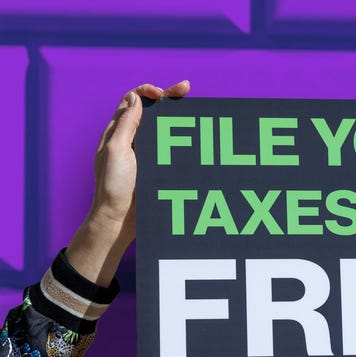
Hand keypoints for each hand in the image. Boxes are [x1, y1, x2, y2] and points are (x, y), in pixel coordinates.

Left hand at [67, 81, 190, 285]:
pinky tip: (194, 138)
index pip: (132, 100)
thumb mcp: (116, 151)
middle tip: (187, 90)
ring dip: (177, 117)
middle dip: (169, 97)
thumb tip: (136, 98)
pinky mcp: (156, 167)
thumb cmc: (113, 186)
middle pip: (150, 110)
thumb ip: (125, 124)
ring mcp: (145, 153)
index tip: (163, 94)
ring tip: (193, 110)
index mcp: (117, 132)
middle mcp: (131, 139)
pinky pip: (171, 147)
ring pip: (162, 127)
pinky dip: (182, 139)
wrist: (119, 220)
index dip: (147, 91)